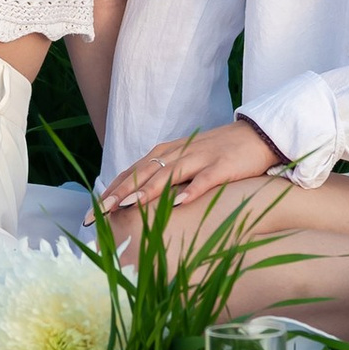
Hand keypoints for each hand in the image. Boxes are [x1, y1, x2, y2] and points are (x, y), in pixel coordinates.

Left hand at [101, 115, 281, 249]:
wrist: (257, 135)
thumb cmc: (218, 153)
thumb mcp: (186, 161)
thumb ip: (163, 176)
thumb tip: (136, 200)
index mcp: (167, 153)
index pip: (132, 172)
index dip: (111, 191)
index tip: (91, 213)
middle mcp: (178, 152)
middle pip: (143, 173)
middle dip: (119, 193)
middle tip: (98, 214)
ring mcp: (200, 158)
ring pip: (168, 174)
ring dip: (147, 190)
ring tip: (127, 206)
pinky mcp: (223, 166)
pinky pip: (205, 179)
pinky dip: (192, 189)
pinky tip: (180, 202)